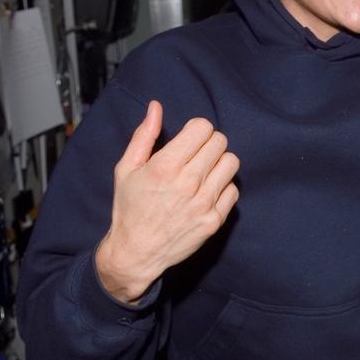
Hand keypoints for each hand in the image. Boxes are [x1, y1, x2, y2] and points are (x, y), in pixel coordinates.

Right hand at [95, 101, 239, 302]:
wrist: (136, 253)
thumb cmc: (129, 208)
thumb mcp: (127, 169)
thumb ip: (144, 135)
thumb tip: (156, 107)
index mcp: (165, 166)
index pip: (203, 128)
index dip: (197, 129)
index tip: (189, 139)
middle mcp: (187, 183)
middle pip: (220, 142)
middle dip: (208, 143)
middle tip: (195, 155)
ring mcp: (203, 203)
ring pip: (231, 163)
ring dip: (219, 163)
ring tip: (203, 171)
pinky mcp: (214, 220)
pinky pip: (233, 190)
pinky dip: (223, 187)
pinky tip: (206, 192)